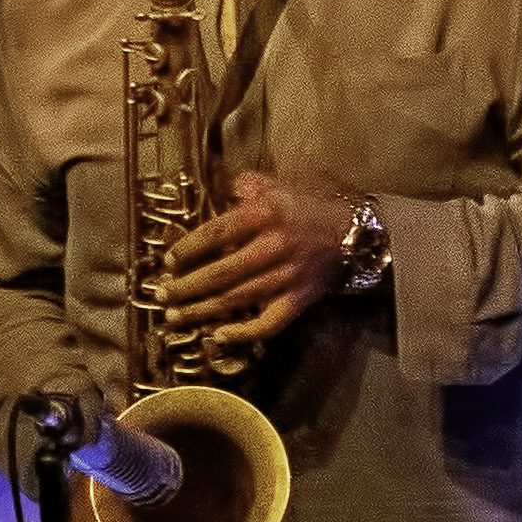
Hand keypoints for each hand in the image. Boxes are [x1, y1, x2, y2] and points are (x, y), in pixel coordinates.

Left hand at [156, 169, 372, 352]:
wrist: (358, 233)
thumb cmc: (313, 207)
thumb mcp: (281, 185)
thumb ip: (248, 186)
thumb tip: (222, 186)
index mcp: (268, 213)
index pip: (218, 233)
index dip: (189, 249)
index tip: (169, 261)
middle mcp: (276, 245)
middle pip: (222, 271)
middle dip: (187, 286)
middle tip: (163, 295)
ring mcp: (289, 275)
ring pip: (239, 297)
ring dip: (203, 310)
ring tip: (177, 317)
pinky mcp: (301, 298)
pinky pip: (270, 321)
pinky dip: (244, 332)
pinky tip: (220, 336)